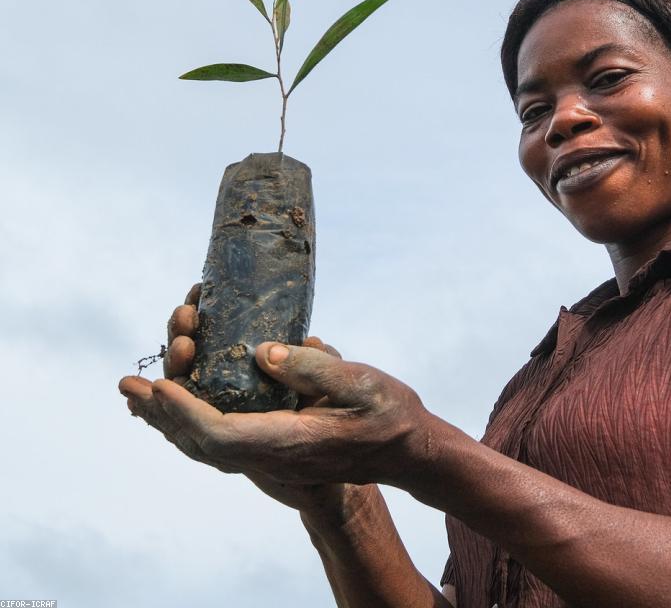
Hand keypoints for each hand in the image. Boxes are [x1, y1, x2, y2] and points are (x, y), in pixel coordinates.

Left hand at [119, 291, 433, 489]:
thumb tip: (262, 353)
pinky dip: (189, 422)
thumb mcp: (358, 382)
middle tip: (130, 384)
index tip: (160, 385)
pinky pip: (219, 440)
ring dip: (169, 418)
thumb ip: (311, 368)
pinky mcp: (272, 446)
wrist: (404, 448)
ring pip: (206, 445)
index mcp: (291, 441)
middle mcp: (273, 455)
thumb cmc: (386, 412)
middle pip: (203, 443)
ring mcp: (271, 455)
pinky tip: (175, 403)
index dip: (186, 411)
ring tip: (138, 393)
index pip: (223, 434)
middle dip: (162, 412)